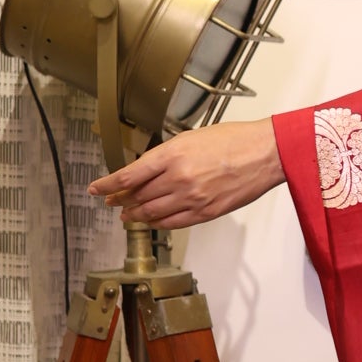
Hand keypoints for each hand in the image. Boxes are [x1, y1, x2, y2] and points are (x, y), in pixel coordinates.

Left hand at [90, 120, 284, 231]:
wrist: (265, 153)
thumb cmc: (234, 140)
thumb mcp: (192, 138)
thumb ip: (169, 155)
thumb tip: (149, 170)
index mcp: (172, 155)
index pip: (129, 175)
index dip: (108, 185)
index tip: (97, 189)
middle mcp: (178, 179)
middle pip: (137, 195)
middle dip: (121, 200)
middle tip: (112, 202)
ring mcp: (191, 198)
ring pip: (152, 212)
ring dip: (136, 215)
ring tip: (127, 215)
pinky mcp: (206, 212)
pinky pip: (173, 223)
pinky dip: (158, 223)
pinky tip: (152, 221)